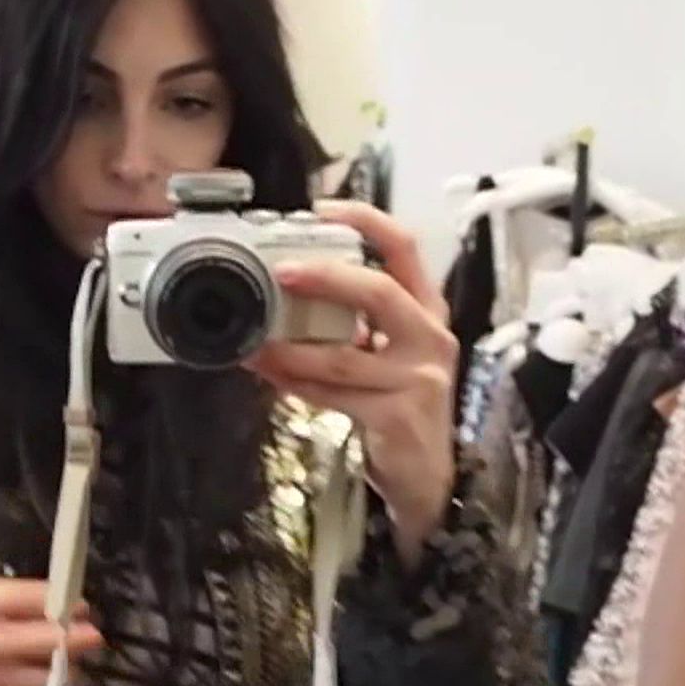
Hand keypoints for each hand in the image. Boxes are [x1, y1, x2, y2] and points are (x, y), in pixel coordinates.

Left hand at [246, 199, 457, 568]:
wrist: (427, 476)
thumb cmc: (399, 403)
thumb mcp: (389, 353)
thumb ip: (355, 322)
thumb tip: (287, 293)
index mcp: (426, 310)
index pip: (404, 248)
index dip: (366, 221)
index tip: (321, 209)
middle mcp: (429, 337)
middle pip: (378, 292)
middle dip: (325, 277)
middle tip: (279, 273)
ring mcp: (418, 379)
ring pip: (343, 355)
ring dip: (290, 347)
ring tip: (254, 342)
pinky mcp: (397, 416)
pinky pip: (334, 395)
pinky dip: (295, 383)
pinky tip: (270, 375)